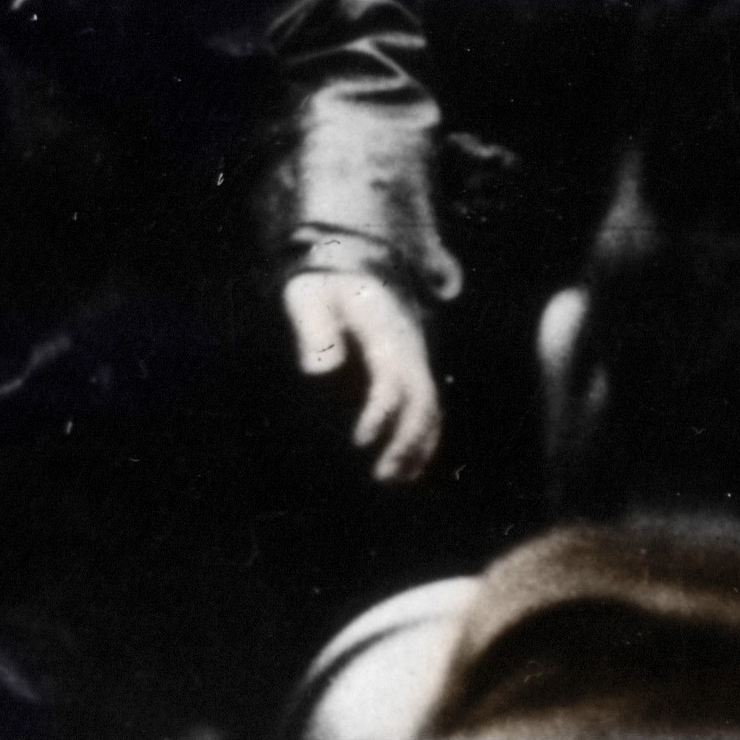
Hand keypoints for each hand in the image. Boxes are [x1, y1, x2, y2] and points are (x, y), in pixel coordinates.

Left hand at [284, 269, 439, 485]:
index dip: (382, 413)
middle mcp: (408, 346)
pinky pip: (426, 403)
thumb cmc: (322, 282)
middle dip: (407, 441)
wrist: (347, 259)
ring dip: (418, 446)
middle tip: (383, 476)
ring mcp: (414, 356)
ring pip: (430, 406)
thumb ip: (314, 328)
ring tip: (394, 480)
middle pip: (422, 399)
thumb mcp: (309, 294)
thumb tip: (317, 371)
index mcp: (385, 330)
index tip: (359, 440)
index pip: (394, 378)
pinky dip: (422, 436)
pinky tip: (405, 466)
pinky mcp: (410, 365)